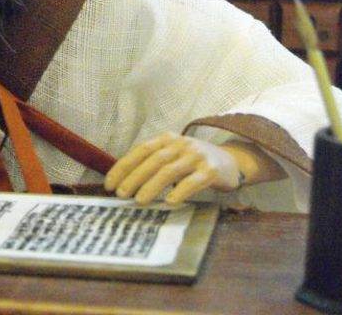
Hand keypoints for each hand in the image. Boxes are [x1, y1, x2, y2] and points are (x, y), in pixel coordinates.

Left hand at [104, 132, 240, 204]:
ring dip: (152, 186)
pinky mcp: (211, 170)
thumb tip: (124, 182)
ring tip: (139, 200)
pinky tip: (170, 202)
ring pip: (169, 170)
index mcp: (167, 139)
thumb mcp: (173, 155)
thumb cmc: (194, 162)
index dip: (123, 166)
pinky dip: (180, 191)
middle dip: (134, 178)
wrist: (232, 161)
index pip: (140, 150)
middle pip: (153, 160)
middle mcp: (181, 144)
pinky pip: (193, 181)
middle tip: (121, 194)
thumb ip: (153, 163)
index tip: (109, 184)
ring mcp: (196, 156)